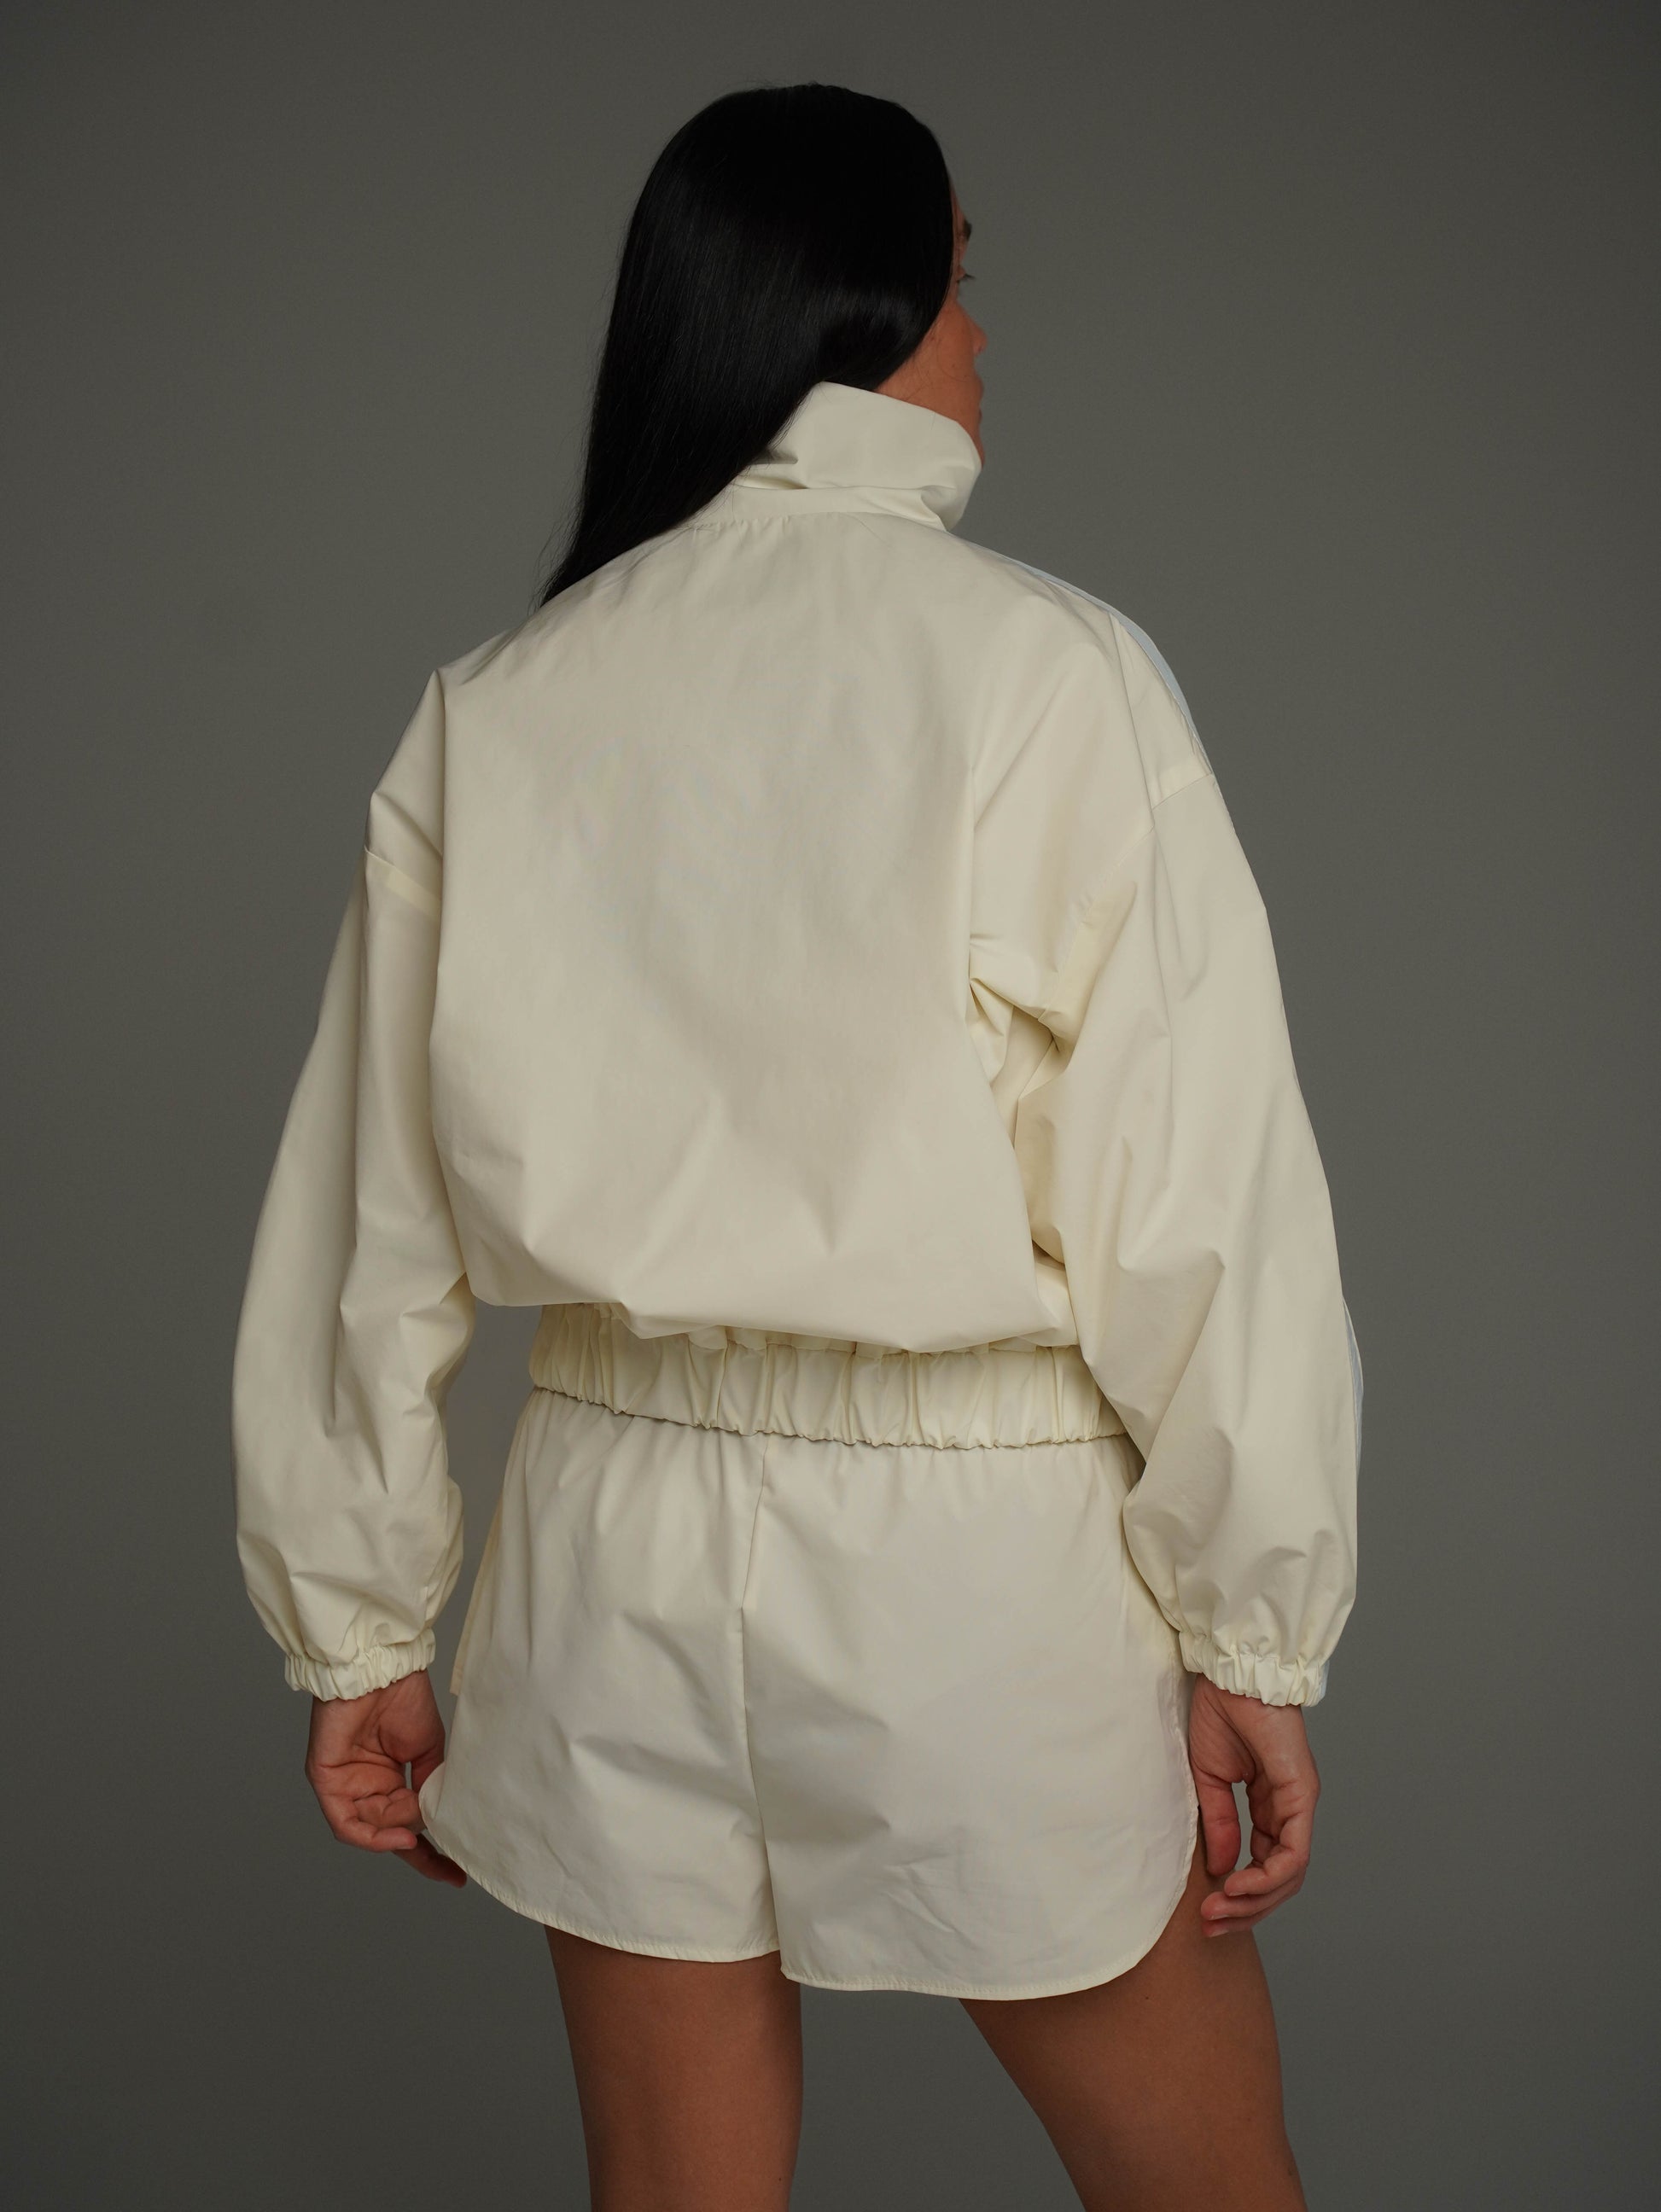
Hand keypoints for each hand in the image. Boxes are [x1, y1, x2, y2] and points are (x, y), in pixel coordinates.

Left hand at [304, 1669, 465, 1887]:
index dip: (430, 1852)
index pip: (407, 1825)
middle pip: (388, 1834)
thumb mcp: (428, 1751)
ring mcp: (344, 1786)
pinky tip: (398, 1835)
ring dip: (397, 1836)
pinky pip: (345, 1824)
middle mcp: (365, 1787)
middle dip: (416, 1851)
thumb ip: (428, 1790)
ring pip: (370, 1831)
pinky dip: (371, 1837)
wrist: (381, 1668)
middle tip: (448, 1864)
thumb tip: (430, 1825)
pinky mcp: (324, 1781)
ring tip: (417, 1827)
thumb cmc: (404, 1698)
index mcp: (389, 1779)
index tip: (456, 1874)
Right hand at [1187, 1674, 1318, 1936]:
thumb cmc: (1222, 1713)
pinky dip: (1267, 1877)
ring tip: (1219, 1909)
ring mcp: (1300, 1804)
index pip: (1264, 1864)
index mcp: (1270, 1806)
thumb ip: (1220, 1824)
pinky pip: (1293, 1852)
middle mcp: (1291, 1810)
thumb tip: (1223, 1869)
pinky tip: (1238, 1885)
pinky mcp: (1302, 1795)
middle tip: (1211, 1924)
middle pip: (1280, 1880)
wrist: (1232, 1674)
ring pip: (1290, 1875)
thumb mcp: (1209, 1779)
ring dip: (1255, 1901)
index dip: (1239, 1894)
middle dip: (1247, 1909)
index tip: (1207, 1909)